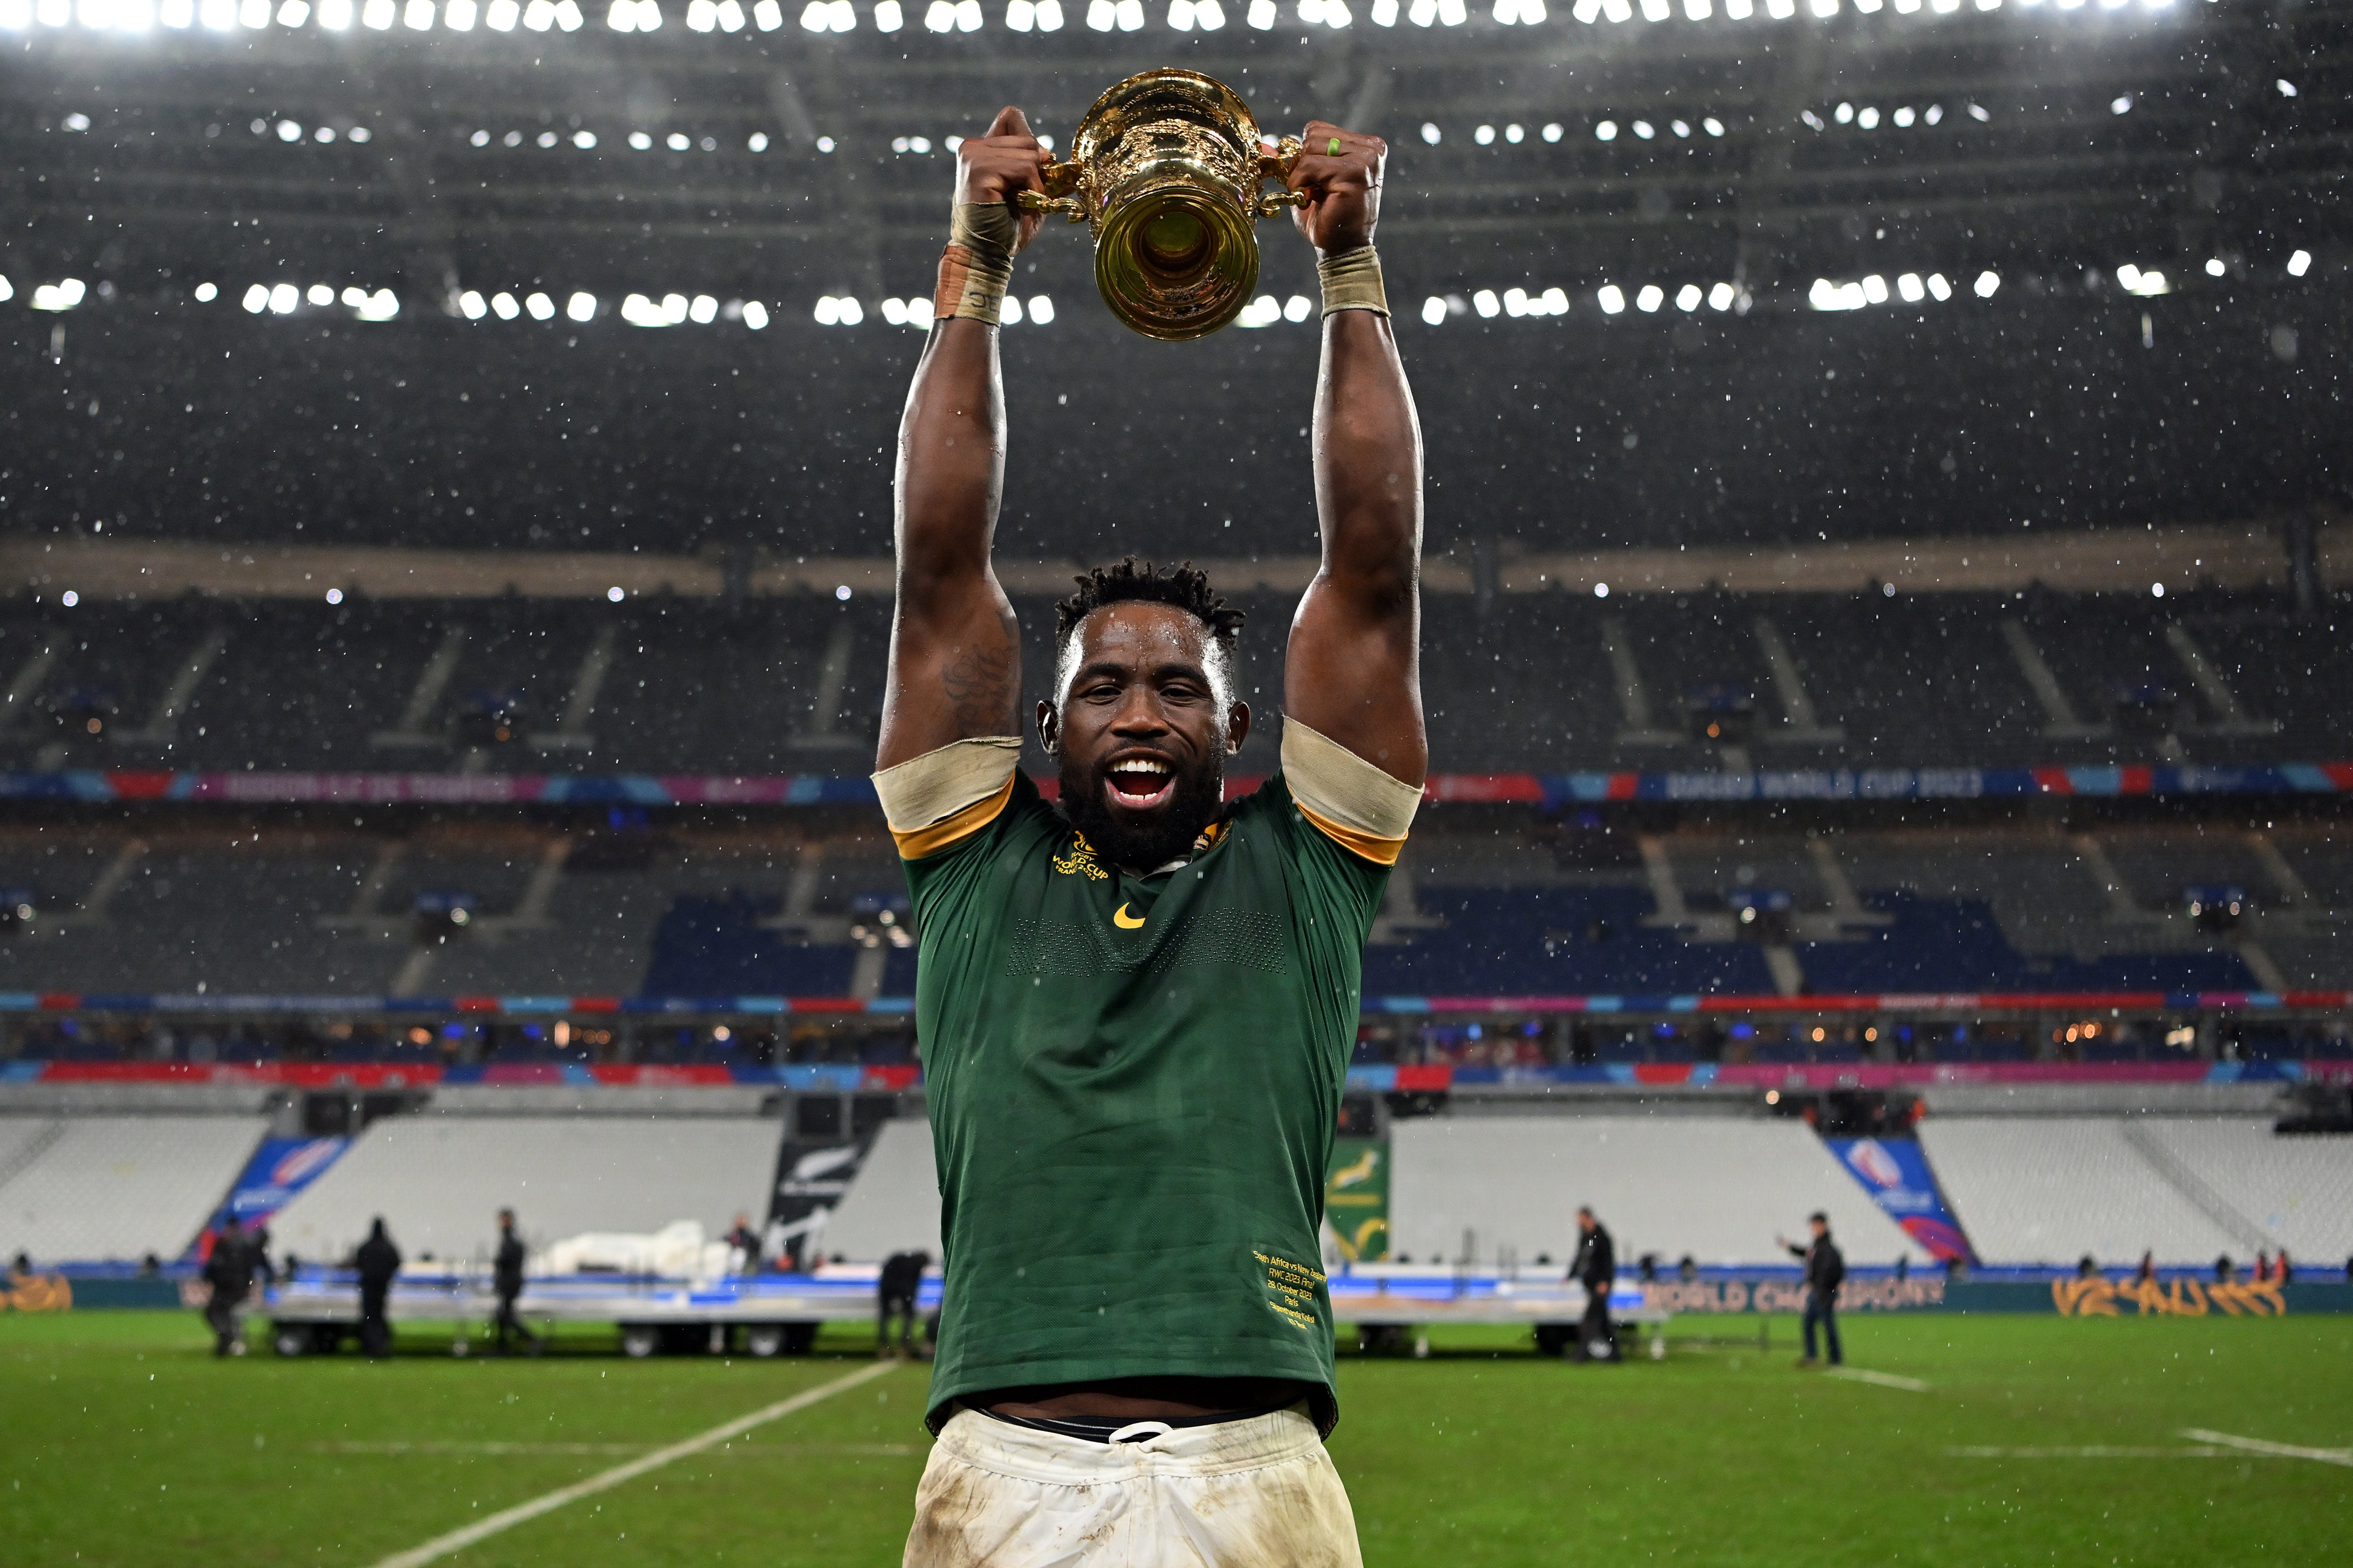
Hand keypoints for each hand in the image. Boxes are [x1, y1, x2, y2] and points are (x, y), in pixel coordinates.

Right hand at [955, 105, 1050, 253]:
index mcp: (980, 147)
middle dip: (1037, 169)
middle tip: (1025, 196)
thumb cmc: (1006, 227)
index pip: (1012, 117)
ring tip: (1020, 203)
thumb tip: (1065, 159)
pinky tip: (1019, 204)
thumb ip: (1039, 167)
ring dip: (1035, 183)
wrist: (987, 254)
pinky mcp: (979, 169)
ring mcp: (973, 156)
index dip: (1030, 144)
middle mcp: (971, 146)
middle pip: (1027, 137)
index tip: (1030, 175)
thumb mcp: (1028, 190)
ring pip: (1029, 152)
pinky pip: (1024, 167)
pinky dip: (1032, 188)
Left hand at [1285, 120, 1384, 253]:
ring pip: (1310, 148)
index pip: (1318, 129)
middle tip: (1313, 190)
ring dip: (1302, 175)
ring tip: (1315, 195)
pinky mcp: (1354, 173)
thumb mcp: (1308, 180)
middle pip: (1313, 136)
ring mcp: (1365, 159)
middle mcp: (1371, 148)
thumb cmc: (1327, 215)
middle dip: (1303, 165)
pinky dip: (1300, 183)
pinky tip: (1312, 199)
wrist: (1342, 248)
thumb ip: (1290, 159)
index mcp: (1366, 145)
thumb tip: (1263, 146)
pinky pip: (1310, 165)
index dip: (1305, 155)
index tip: (1313, 180)